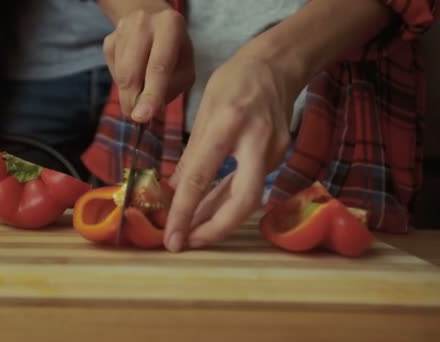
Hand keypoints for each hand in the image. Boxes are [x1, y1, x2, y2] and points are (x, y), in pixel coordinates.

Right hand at [103, 8, 194, 121]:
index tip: (141, 118)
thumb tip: (144, 113)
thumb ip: (169, 90)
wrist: (153, 20)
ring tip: (144, 88)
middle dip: (133, 102)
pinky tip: (136, 72)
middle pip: (131, 74)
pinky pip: (112, 72)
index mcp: (170, 26)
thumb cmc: (175, 52)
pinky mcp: (109, 39)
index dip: (151, 95)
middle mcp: (143, 22)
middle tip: (139, 116)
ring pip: (120, 76)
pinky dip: (124, 82)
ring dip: (130, 93)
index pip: (158, 67)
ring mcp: (122, 29)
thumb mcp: (185, 69)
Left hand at [164, 54, 294, 251]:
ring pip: (247, 198)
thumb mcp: (204, 110)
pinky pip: (250, 186)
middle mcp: (256, 141)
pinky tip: (210, 210)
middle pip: (243, 201)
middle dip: (214, 229)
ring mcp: (273, 151)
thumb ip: (192, 154)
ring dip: (218, 218)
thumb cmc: (235, 81)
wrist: (277, 66)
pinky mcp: (279, 156)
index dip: (184, 211)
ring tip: (192, 232)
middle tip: (187, 243)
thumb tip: (176, 191)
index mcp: (229, 123)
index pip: (202, 176)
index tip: (171, 238)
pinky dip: (228, 200)